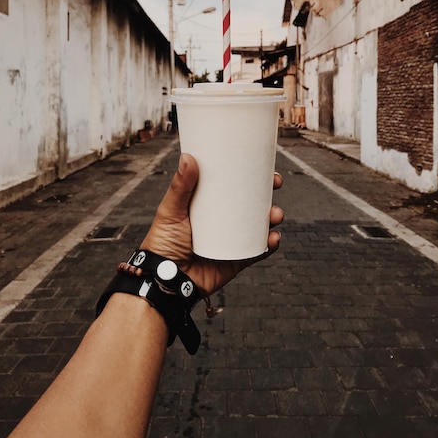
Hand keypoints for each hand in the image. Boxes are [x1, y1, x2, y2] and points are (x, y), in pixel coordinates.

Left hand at [141, 153, 283, 295]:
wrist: (165, 280)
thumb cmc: (162, 242)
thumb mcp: (170, 211)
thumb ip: (180, 187)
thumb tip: (189, 157)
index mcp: (209, 205)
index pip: (233, 186)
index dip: (250, 175)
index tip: (263, 164)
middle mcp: (224, 221)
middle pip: (252, 203)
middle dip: (268, 193)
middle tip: (276, 183)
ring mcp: (232, 240)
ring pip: (260, 226)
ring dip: (274, 217)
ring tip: (275, 214)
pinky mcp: (237, 260)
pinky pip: (258, 251)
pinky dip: (270, 244)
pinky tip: (274, 238)